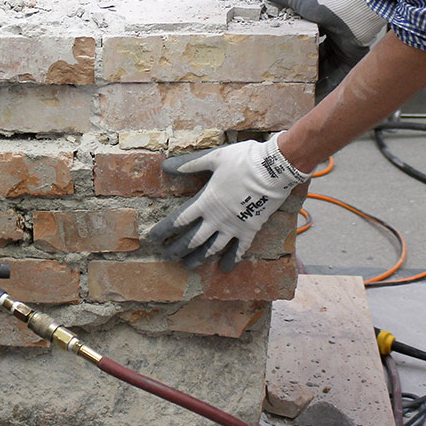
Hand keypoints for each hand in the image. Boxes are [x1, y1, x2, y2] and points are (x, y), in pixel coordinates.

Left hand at [148, 136, 308, 270]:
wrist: (273, 169)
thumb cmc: (242, 160)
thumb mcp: (213, 158)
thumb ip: (188, 164)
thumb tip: (165, 166)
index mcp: (205, 201)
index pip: (178, 220)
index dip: (164, 230)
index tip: (153, 239)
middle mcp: (217, 219)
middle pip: (192, 239)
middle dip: (178, 249)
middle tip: (167, 257)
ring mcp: (234, 227)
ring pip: (212, 248)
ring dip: (198, 258)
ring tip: (188, 266)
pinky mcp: (250, 230)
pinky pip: (239, 250)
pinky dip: (232, 259)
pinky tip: (225, 268)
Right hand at [258, 0, 386, 99]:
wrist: (357, 13)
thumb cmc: (331, 5)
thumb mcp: (302, 2)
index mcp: (323, 23)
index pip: (308, 37)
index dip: (297, 46)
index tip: (283, 56)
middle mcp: (334, 37)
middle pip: (317, 55)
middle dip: (305, 65)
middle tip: (289, 76)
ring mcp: (343, 50)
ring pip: (326, 68)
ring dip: (314, 78)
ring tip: (298, 89)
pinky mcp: (351, 61)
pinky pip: (338, 77)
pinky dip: (327, 86)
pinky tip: (315, 96)